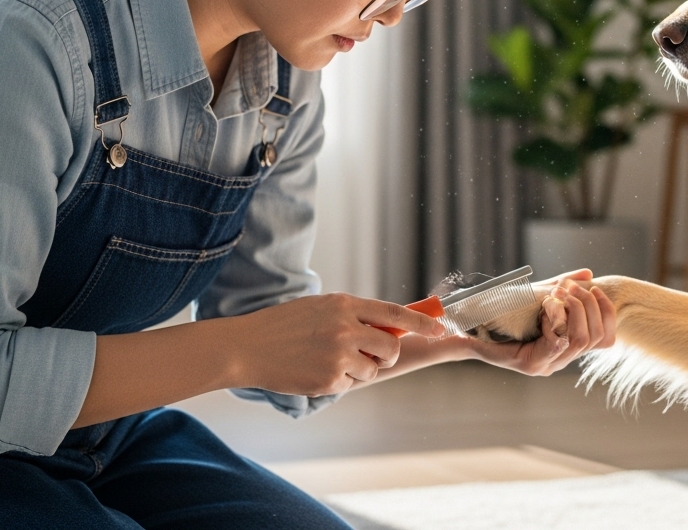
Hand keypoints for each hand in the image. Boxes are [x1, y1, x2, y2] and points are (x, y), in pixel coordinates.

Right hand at [229, 293, 445, 395]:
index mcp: (344, 304)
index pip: (394, 313)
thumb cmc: (285, 325)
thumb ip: (354, 315)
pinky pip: (350, 383)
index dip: (421, 322)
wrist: (247, 347)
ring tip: (328, 359)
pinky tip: (315, 370)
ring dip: (359, 368)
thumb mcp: (321, 308)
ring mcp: (337, 355)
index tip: (440, 328)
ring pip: (372, 369)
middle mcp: (344, 328)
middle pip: (389, 346)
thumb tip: (391, 328)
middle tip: (371, 354)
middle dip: (386, 354)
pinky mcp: (328, 380)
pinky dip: (338, 380)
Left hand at [467, 269, 616, 375]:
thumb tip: (590, 274)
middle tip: (568, 286)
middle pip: (596, 338)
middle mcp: (560, 360)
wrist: (470, 326)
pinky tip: (546, 306)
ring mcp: (547, 365)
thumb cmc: (504, 310)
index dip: (606, 311)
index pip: (605, 338)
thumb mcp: (540, 294)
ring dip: (573, 310)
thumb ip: (564, 285)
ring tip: (557, 293)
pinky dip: (557, 318)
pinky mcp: (532, 365)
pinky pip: (558, 341)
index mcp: (566, 347)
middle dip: (588, 305)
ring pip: (580, 340)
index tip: (593, 287)